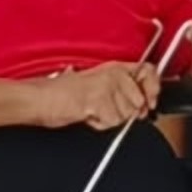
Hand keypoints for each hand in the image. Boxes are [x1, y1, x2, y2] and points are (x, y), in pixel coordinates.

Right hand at [35, 60, 162, 130]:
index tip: (151, 102)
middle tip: (102, 108)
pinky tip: (85, 114)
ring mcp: (107, 87)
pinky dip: (98, 123)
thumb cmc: (59, 92)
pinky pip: (110, 122)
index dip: (153, 89)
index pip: (149, 71)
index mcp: (114, 67)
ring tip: (90, 109)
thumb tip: (142, 99)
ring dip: (108, 118)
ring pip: (125, 116)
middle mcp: (113, 74)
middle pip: (138, 103)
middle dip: (122, 112)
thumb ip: (118, 88)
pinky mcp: (99, 101)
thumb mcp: (93, 83)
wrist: (38, 98)